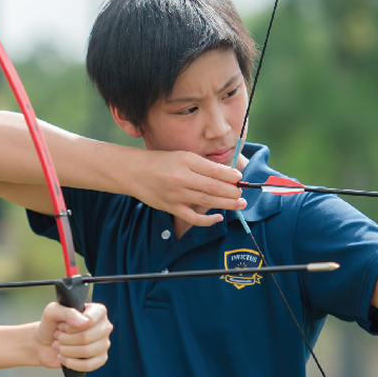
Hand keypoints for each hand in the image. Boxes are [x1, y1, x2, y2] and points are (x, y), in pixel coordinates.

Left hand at [35, 302, 111, 371]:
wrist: (44, 343)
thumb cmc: (51, 324)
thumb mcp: (53, 311)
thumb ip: (68, 312)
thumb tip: (85, 322)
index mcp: (97, 311)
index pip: (90, 320)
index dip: (70, 327)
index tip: (61, 326)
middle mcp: (104, 326)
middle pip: (87, 337)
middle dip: (65, 339)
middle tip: (57, 336)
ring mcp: (104, 344)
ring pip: (87, 351)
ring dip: (66, 350)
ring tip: (58, 346)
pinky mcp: (100, 359)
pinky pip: (89, 366)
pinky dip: (72, 363)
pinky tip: (62, 358)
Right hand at [129, 150, 244, 226]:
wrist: (134, 172)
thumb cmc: (160, 162)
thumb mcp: (182, 156)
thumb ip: (202, 165)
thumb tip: (227, 174)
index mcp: (186, 161)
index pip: (214, 169)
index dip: (231, 175)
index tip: (239, 177)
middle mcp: (182, 177)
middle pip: (214, 187)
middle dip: (233, 191)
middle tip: (242, 192)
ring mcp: (176, 194)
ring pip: (207, 201)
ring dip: (227, 204)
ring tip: (240, 204)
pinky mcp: (171, 208)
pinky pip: (193, 218)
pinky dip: (208, 220)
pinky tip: (218, 217)